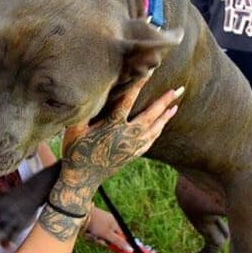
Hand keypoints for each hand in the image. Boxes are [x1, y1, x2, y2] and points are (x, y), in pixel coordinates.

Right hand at [60, 77, 180, 193]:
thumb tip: (89, 92)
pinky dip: (158, 131)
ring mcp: (131, 147)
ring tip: (175, 106)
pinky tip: (163, 125)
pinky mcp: (132, 155)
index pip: (127, 101)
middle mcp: (125, 136)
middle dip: (164, 101)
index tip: (148, 73)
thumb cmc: (74, 150)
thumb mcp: (74, 129)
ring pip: (154, 129)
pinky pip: (151, 141)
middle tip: (177, 90)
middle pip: (150, 115)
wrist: (81, 179)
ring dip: (165, 117)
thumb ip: (84, 112)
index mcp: (111, 126)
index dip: (138, 86)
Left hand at [85, 207, 133, 251]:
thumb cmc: (96, 223)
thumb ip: (118, 242)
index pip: (122, 237)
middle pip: (110, 240)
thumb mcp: (108, 235)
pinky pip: (94, 235)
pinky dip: (91, 236)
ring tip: (92, 234)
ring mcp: (101, 225)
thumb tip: (130, 249)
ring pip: (101, 239)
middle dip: (103, 242)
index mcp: (115, 224)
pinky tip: (88, 232)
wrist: (80, 214)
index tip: (121, 252)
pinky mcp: (94, 226)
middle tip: (99, 240)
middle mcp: (109, 224)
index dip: (120, 245)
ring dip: (96, 239)